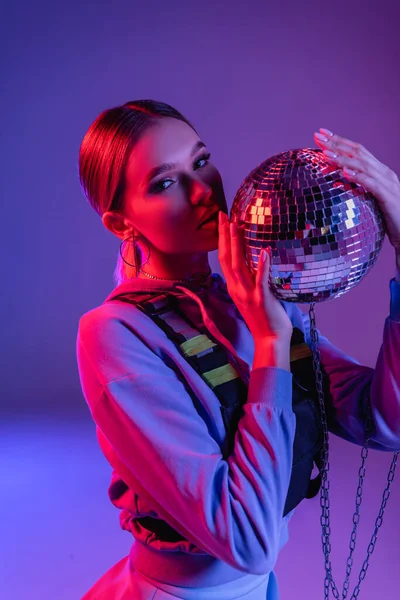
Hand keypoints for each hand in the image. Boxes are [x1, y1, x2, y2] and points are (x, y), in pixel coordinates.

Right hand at [217, 211, 292, 340]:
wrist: (269, 340)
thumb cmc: (265, 318)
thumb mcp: (252, 296)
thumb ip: (251, 279)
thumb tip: (257, 260)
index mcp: (234, 287)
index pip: (224, 259)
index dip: (222, 240)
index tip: (222, 222)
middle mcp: (236, 289)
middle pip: (227, 258)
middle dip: (224, 236)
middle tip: (224, 215)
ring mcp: (247, 294)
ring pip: (239, 266)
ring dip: (237, 245)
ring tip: (236, 226)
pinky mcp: (261, 299)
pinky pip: (261, 280)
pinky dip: (262, 265)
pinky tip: (264, 251)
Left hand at [314, 128, 399, 250]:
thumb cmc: (387, 217)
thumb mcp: (370, 198)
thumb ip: (357, 187)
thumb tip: (336, 182)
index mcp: (379, 171)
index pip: (358, 151)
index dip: (339, 141)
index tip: (321, 135)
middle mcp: (384, 173)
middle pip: (358, 153)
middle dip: (337, 143)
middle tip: (317, 136)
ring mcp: (387, 183)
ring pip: (363, 165)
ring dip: (343, 158)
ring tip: (325, 153)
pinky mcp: (388, 197)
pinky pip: (372, 184)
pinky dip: (358, 176)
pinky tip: (345, 172)